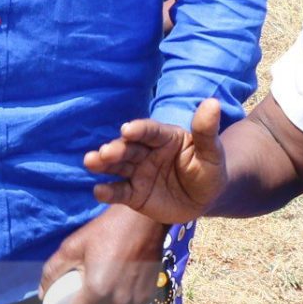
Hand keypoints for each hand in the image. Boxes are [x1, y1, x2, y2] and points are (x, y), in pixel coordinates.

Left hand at [40, 204, 167, 303]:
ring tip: (103, 282)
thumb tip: (43, 294)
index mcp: (97, 291)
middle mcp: (118, 302)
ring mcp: (135, 301)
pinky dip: (119, 300)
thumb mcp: (72, 246)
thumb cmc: (106, 230)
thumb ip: (53, 271)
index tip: (70, 297)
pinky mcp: (148, 297)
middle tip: (85, 285)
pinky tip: (119, 281)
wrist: (144, 220)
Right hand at [83, 98, 227, 226]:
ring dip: (103, 164)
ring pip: (118, 166)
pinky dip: (108, 192)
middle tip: (104, 153)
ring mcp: (138, 172)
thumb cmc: (209, 172)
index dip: (138, 130)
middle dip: (115, 149)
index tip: (127, 129)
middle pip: (129, 148)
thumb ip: (206, 132)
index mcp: (164, 137)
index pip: (150, 131)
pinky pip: (119, 192)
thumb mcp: (212, 154)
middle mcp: (147, 152)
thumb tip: (212, 103)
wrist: (203, 200)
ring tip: (90, 162)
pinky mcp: (134, 194)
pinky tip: (98, 191)